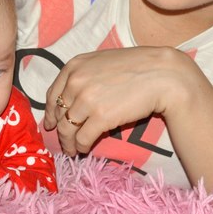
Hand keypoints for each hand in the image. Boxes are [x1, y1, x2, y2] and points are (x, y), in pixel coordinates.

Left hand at [44, 47, 204, 156]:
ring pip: (67, 129)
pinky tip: (84, 150)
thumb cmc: (137, 66)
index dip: (50, 112)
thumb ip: (85, 75)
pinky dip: (81, 147)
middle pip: (59, 114)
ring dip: (68, 143)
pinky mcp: (100, 118)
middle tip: (64, 141)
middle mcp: (76, 82)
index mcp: (74, 66)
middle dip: (59, 130)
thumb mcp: (103, 62)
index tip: (50, 123)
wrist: (162, 74)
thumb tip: (74, 97)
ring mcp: (87, 100)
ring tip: (72, 151)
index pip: (52, 94)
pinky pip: (82, 138)